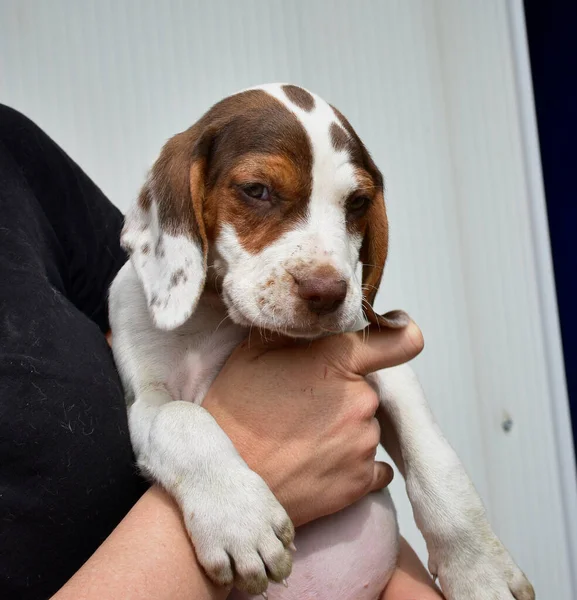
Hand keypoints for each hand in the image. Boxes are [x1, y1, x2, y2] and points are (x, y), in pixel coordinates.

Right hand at [203, 321, 423, 525]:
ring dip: (344, 430)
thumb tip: (317, 321)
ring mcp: (364, 443)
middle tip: (305, 407)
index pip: (401, 341)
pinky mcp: (362, 481)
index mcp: (339, 361)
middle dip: (344, 392)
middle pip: (368, 388)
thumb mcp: (254, 354)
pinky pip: (372, 465)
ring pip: (365, 426)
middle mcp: (361, 400)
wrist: (225, 479)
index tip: (395, 338)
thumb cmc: (234, 413)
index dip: (401, 335)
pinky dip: (352, 463)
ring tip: (302, 439)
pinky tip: (319, 462)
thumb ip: (297, 333)